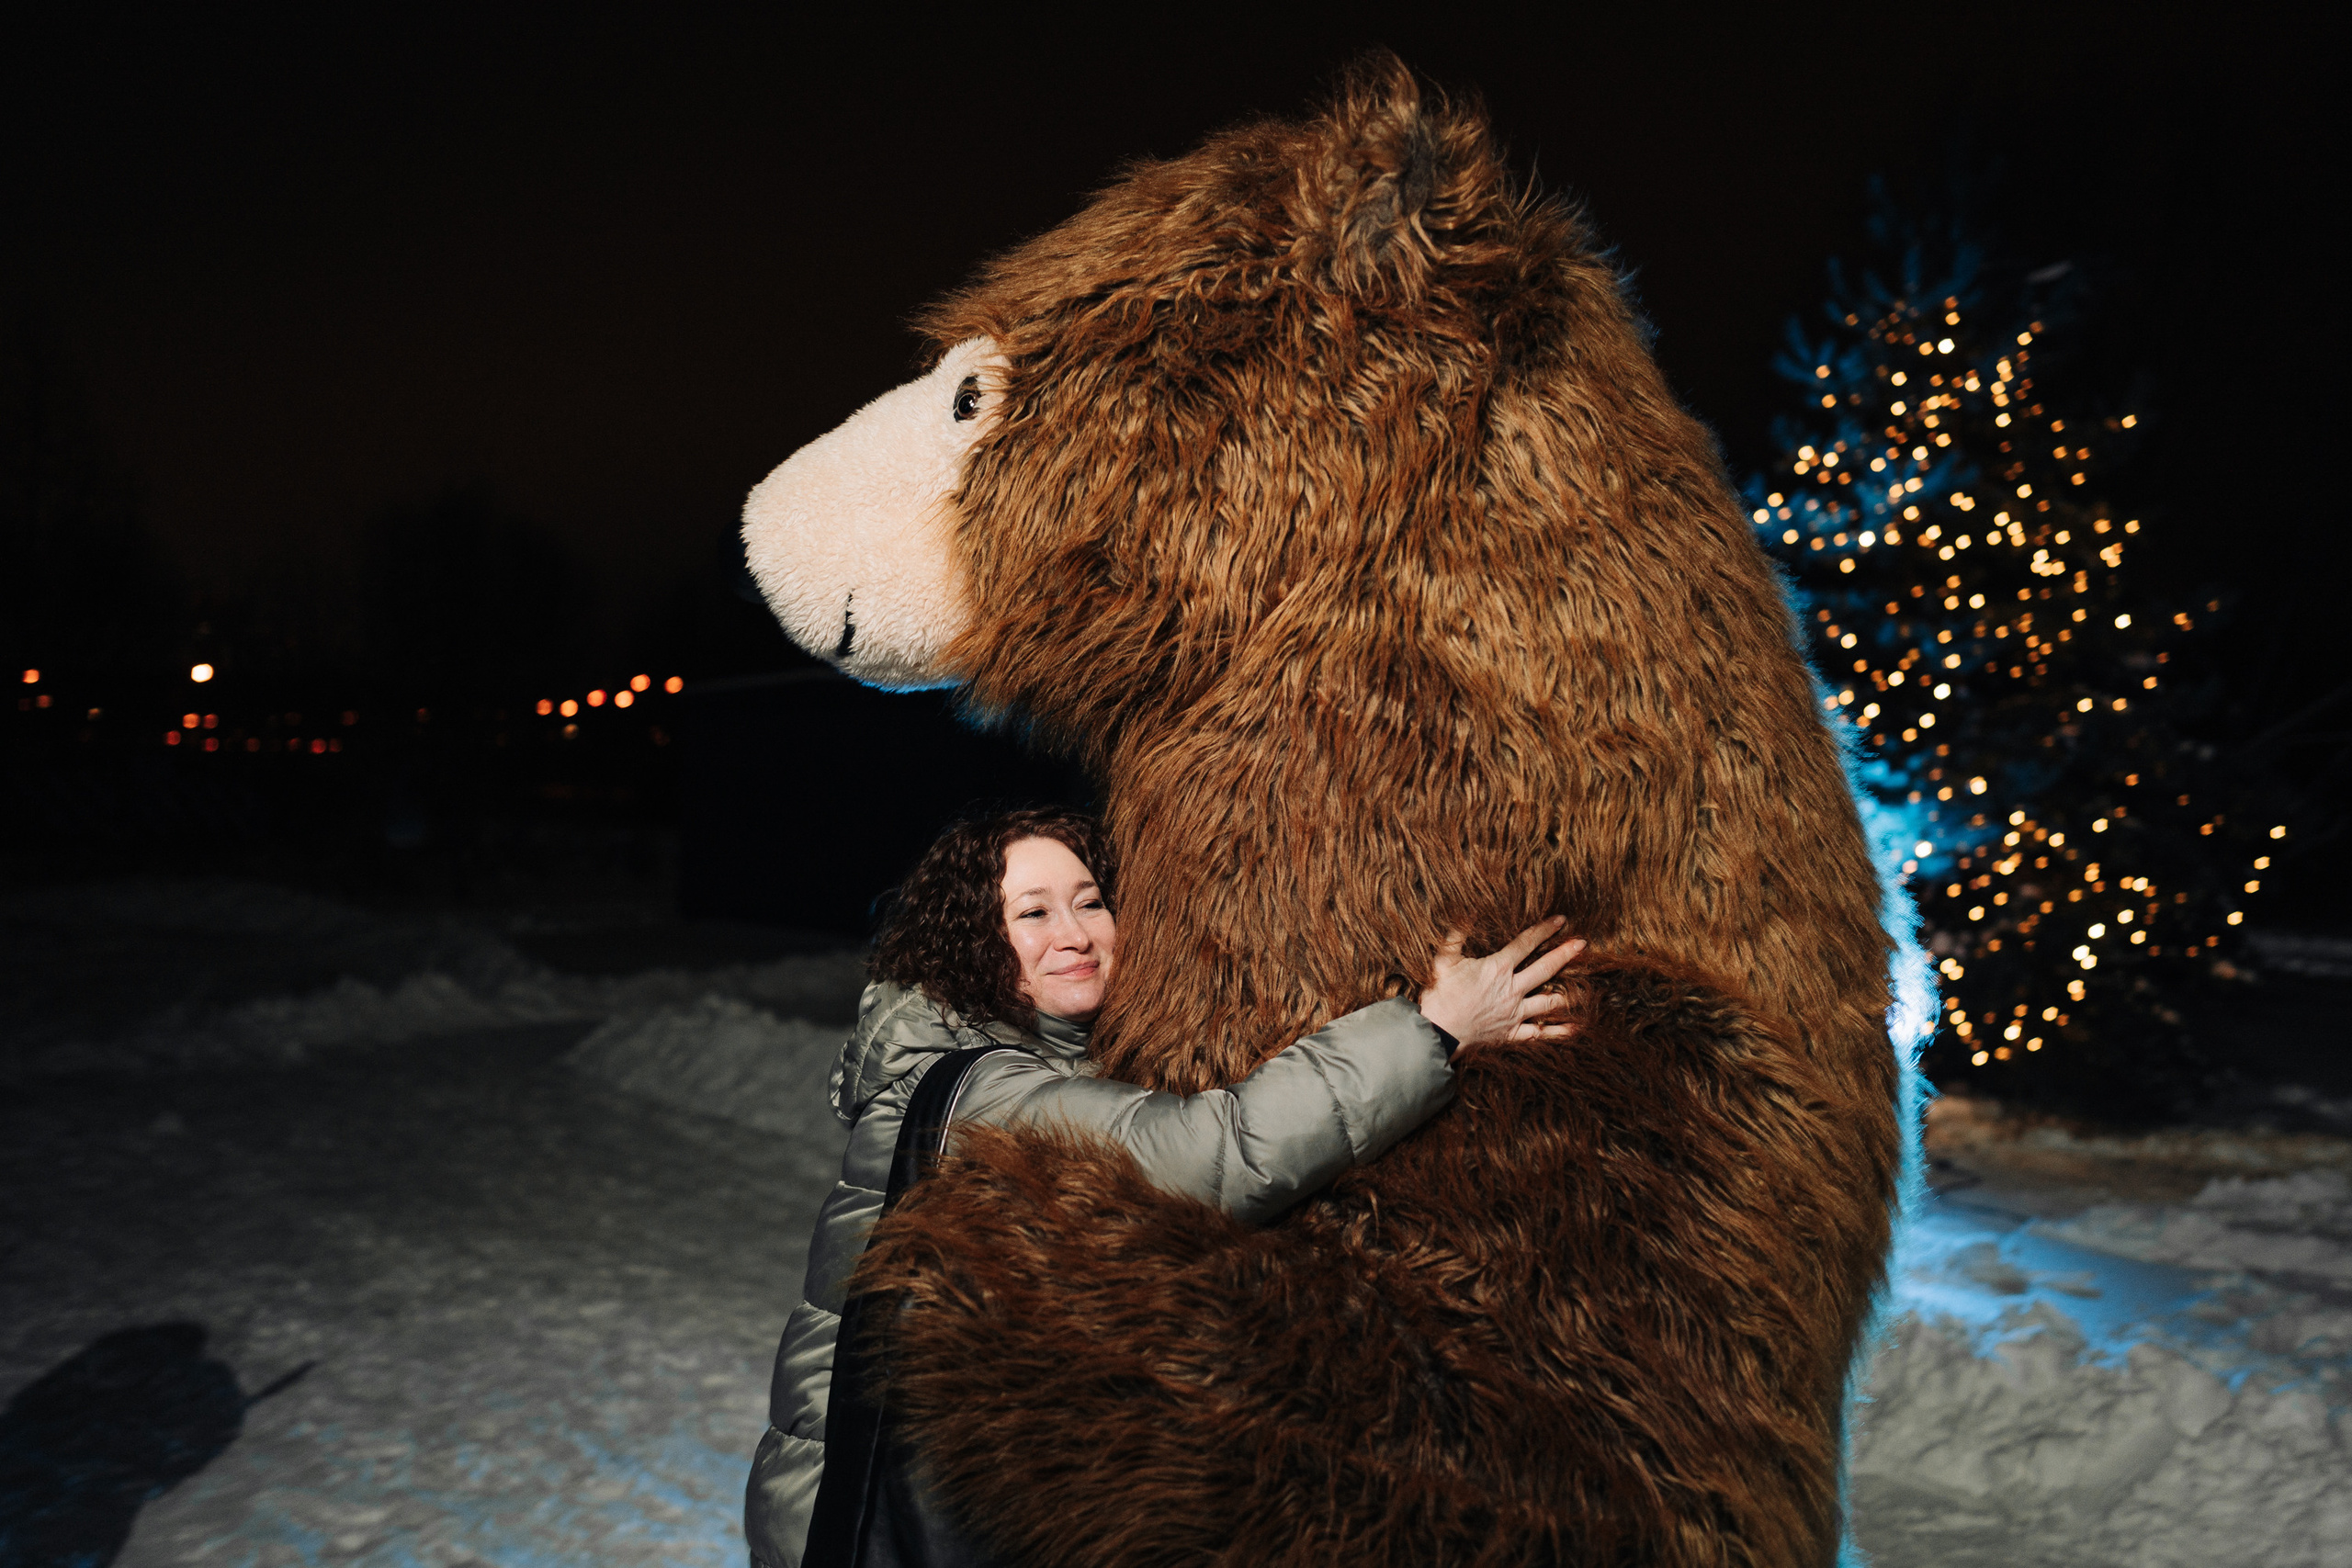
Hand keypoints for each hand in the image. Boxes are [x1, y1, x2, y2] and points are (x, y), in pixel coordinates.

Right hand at [1418, 917, 1585, 1053]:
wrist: (1436, 1032)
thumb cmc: (1439, 995)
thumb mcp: (1443, 960)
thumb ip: (1456, 935)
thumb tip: (1466, 913)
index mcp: (1497, 969)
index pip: (1526, 944)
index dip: (1544, 930)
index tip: (1561, 920)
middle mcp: (1512, 990)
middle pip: (1545, 969)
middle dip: (1565, 954)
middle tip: (1583, 944)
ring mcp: (1514, 1013)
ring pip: (1548, 1001)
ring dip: (1568, 993)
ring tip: (1584, 987)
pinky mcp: (1512, 1033)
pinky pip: (1539, 1033)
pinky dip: (1558, 1032)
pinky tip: (1575, 1028)